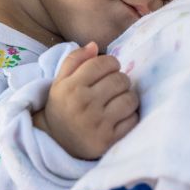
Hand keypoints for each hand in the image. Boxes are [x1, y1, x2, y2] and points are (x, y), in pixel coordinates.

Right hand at [35, 43, 138, 160]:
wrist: (56, 144)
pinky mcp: (108, 141)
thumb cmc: (62, 108)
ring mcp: (97, 124)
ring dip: (128, 97)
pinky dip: (130, 116)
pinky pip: (133, 120)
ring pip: (130, 99)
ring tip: (118, 101)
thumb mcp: (60, 82)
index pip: (104, 63)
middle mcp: (84, 104)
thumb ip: (74, 60)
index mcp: (71, 87)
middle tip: (113, 87)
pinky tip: (120, 117)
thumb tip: (95, 45)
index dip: (111, 63)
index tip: (109, 70)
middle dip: (120, 80)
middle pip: (120, 79)